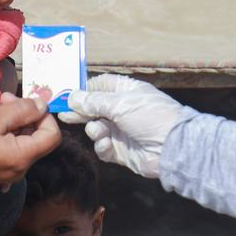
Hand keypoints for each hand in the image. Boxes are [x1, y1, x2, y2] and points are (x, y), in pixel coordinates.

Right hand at [0, 93, 59, 189]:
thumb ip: (23, 110)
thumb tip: (43, 105)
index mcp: (23, 157)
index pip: (52, 135)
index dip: (45, 116)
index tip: (26, 102)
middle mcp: (21, 168)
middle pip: (35, 136)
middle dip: (22, 113)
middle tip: (2, 97)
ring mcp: (8, 171)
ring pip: (20, 138)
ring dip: (8, 118)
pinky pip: (8, 147)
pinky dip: (1, 131)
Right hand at [58, 74, 185, 178]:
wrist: (171, 148)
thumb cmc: (149, 117)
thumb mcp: (120, 104)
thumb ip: (93, 101)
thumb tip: (72, 96)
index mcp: (126, 92)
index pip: (101, 85)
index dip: (85, 89)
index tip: (68, 94)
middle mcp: (122, 109)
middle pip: (93, 108)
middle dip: (80, 112)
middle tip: (64, 114)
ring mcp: (121, 131)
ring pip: (95, 128)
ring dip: (94, 130)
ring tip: (99, 131)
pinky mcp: (120, 151)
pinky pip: (102, 147)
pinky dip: (103, 146)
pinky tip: (107, 144)